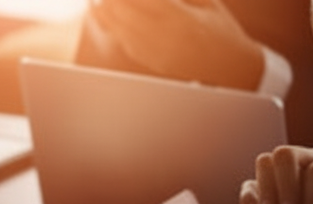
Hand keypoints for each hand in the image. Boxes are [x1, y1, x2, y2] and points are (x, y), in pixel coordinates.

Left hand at [91, 0, 263, 89]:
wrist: (230, 66)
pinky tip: (104, 11)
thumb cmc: (220, 27)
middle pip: (126, 14)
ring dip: (105, 10)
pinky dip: (113, 24)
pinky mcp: (149, 60)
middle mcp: (165, 38)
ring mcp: (155, 52)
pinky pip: (125, 40)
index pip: (146, 2)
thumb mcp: (206, 1)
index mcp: (182, 20)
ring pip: (120, 28)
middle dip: (112, 0)